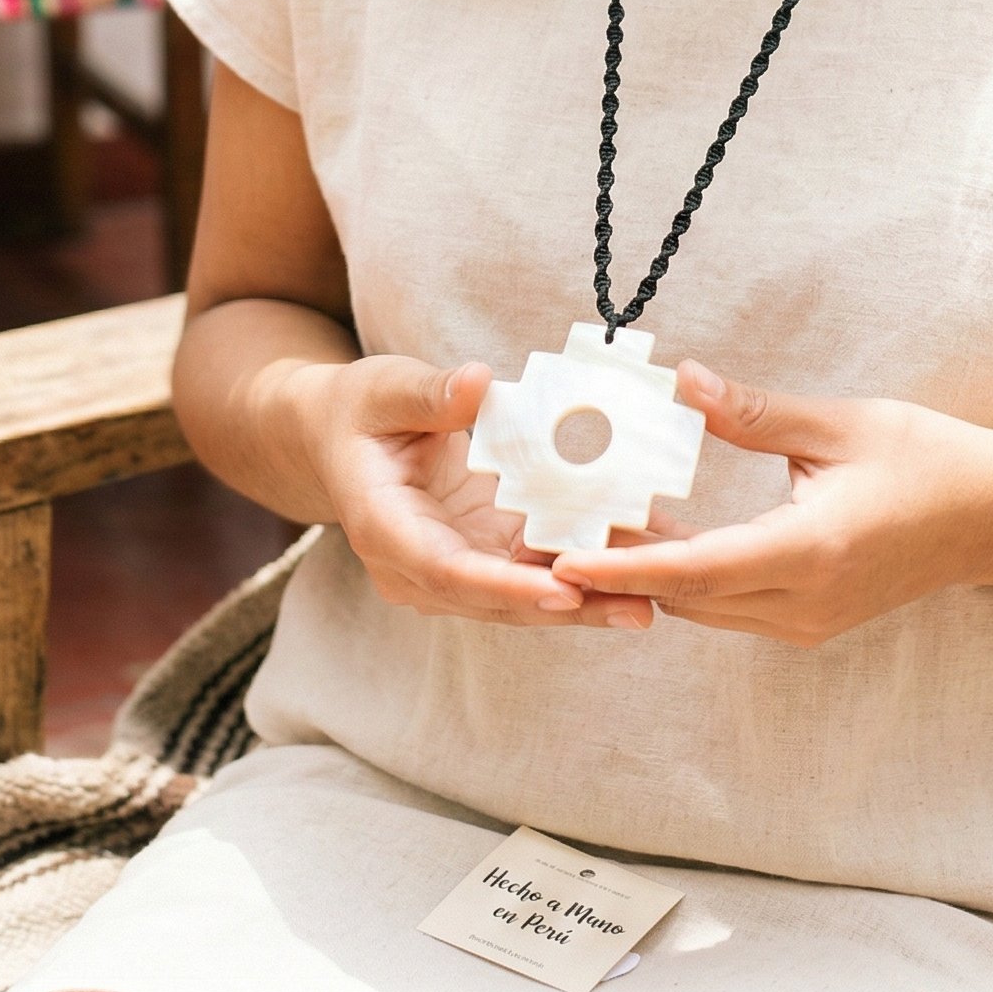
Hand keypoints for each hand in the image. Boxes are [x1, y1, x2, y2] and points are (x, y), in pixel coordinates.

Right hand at [305, 356, 654, 631]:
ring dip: (586, 598)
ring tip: (652, 598)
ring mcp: (450, 567)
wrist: (340, 435)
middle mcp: (416, 567)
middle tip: (639, 608)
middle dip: (569, 607)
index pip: (449, 571)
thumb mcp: (384, 391)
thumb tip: (476, 383)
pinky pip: (531, 568)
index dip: (508, 587)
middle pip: (497, 599)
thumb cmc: (360, 409)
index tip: (563, 592)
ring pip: (521, 596)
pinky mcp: (479, 554)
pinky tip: (634, 561)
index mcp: (385, 529)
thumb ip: (429, 394)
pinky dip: (580, 567)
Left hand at [550, 363, 992, 644]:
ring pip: (705, 606)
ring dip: (649, 572)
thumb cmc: (928, 460)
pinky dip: (687, 574)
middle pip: (687, 596)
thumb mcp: (840, 424)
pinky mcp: (811, 616)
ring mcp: (807, 620)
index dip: (624, 564)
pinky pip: (730, 604)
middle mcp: (802, 603)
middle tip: (547, 533)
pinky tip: (655, 532)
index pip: (696, 569)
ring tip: (585, 528)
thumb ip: (754, 412)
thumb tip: (682, 381)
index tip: (563, 558)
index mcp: (809, 553)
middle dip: (616, 570)